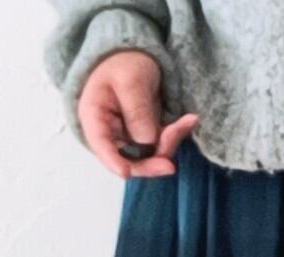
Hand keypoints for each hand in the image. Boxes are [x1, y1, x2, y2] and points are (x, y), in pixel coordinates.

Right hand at [78, 49, 198, 178]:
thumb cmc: (123, 62)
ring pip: (149, 157)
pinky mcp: (145, 138)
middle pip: (129, 159)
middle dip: (154, 156)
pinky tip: (189, 120)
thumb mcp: (130, 80)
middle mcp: (110, 134)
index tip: (125, 173)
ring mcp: (128, 139)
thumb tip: (146, 143)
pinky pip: (162, 146)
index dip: (112, 162)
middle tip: (174, 140)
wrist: (134, 56)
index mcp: (95, 118)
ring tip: (187, 120)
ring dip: (170, 143)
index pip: (100, 145)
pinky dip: (176, 136)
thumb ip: (137, 111)